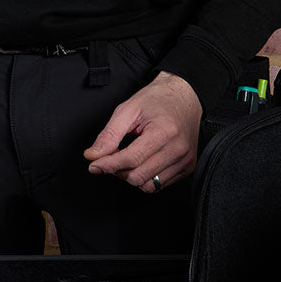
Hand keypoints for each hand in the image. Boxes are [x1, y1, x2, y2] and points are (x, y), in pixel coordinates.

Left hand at [84, 72, 201, 191]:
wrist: (184, 96)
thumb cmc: (157, 99)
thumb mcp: (128, 109)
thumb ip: (109, 134)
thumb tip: (93, 155)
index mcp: (164, 131)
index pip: (131, 159)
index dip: (108, 164)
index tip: (94, 165)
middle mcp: (178, 148)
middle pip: (138, 176)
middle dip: (118, 170)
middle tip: (112, 157)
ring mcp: (185, 159)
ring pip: (149, 185)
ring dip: (132, 176)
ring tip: (129, 158)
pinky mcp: (187, 167)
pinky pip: (160, 185)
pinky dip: (146, 177)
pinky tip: (143, 161)